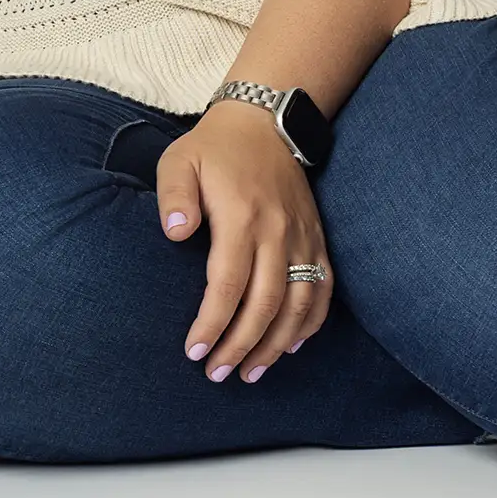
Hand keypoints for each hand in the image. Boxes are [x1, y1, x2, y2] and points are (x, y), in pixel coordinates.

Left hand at [156, 100, 334, 383]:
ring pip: (298, 305)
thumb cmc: (214, 148)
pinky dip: (311, 324)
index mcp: (241, 216)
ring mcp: (303, 237)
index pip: (229, 284)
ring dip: (276, 345)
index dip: (213, 323)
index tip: (195, 351)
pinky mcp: (317, 239)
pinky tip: (291, 347)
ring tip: (251, 373)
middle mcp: (278, 232)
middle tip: (218, 374)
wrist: (265, 123)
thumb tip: (175, 233)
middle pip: (265, 304)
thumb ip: (174, 196)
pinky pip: (322, 290)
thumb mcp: (179, 160)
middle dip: (241, 345)